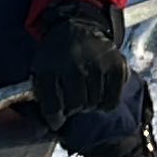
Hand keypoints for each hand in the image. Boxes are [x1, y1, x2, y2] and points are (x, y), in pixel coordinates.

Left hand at [30, 0, 127, 122]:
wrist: (78, 28)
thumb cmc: (57, 58)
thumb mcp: (40, 72)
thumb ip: (42, 99)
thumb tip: (49, 128)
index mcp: (51, 69)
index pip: (53, 108)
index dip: (55, 119)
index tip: (57, 120)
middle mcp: (74, 66)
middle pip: (76, 107)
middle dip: (74, 108)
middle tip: (74, 99)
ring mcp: (97, 65)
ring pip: (94, 105)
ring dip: (90, 104)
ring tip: (86, 92)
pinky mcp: (116, 66)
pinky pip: (112, 100)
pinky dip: (106, 101)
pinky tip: (100, 91)